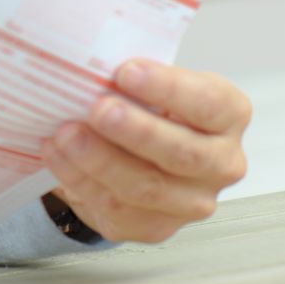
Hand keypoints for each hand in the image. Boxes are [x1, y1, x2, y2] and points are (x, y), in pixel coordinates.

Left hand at [41, 58, 249, 243]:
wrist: (127, 153)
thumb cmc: (143, 107)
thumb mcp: (147, 81)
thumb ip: (132, 72)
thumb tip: (92, 56)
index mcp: (227, 116)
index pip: (210, 103)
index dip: (169, 88)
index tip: (126, 71)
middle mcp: (221, 163)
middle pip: (184, 153)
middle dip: (137, 131)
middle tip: (98, 109)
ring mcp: (190, 201)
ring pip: (147, 187)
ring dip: (100, 159)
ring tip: (65, 134)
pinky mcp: (155, 227)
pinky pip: (115, 206)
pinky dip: (80, 178)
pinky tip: (57, 154)